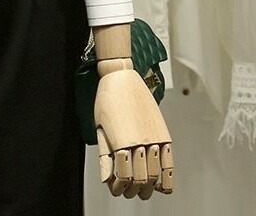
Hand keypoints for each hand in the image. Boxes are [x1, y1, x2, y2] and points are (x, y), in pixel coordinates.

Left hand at [94, 68, 172, 198]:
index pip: (124, 175)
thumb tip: (106, 179)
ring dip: (149, 186)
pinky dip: (167, 177)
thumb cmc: (107, 98)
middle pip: (141, 177)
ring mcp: (154, 137)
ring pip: (156, 172)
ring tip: (143, 191)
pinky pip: (169, 161)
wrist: (121, 76)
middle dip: (134, 190)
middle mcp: (140, 140)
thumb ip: (104, 155)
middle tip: (128, 192)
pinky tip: (162, 185)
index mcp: (121, 140)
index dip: (119, 187)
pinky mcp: (163, 132)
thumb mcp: (100, 126)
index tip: (115, 188)